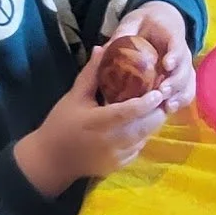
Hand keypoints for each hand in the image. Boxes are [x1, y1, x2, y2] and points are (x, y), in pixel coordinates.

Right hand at [14, 47, 168, 196]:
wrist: (52, 160)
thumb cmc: (60, 124)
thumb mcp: (74, 96)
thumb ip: (91, 74)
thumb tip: (103, 48)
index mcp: (97, 122)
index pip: (129, 112)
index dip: (147, 102)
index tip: (159, 91)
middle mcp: (111, 142)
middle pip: (145, 127)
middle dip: (157, 112)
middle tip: (163, 96)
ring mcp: (117, 157)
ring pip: (145, 138)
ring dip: (152, 124)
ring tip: (155, 108)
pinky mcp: (119, 166)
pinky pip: (138, 148)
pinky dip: (141, 136)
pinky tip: (138, 125)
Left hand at [109, 0, 194, 112]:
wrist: (160, 23)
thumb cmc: (144, 23)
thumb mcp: (132, 21)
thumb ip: (123, 33)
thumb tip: (105, 49)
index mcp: (172, 34)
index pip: (177, 44)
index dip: (174, 55)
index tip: (166, 65)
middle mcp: (182, 52)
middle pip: (185, 68)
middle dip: (176, 81)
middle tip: (162, 91)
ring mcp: (183, 65)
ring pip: (188, 82)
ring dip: (179, 94)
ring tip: (167, 106)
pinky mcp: (182, 77)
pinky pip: (187, 90)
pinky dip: (181, 101)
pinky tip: (169, 110)